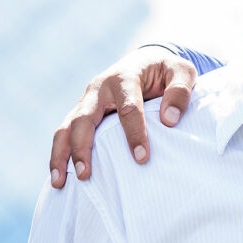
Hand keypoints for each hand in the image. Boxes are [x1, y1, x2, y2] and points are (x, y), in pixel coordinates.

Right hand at [49, 47, 197, 186]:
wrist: (147, 60)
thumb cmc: (167, 70)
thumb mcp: (183, 72)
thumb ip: (180, 92)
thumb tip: (169, 120)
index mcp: (125, 77)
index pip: (128, 109)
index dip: (135, 134)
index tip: (142, 158)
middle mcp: (100, 88)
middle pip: (84, 119)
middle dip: (83, 148)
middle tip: (86, 175)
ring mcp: (88, 100)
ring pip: (67, 127)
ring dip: (61, 154)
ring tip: (59, 182)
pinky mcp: (83, 110)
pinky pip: (66, 132)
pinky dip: (60, 153)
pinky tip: (60, 176)